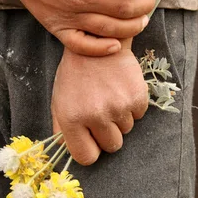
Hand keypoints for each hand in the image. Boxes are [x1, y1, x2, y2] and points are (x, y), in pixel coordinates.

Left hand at [51, 45, 148, 164]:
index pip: (87, 157)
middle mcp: (95, 115)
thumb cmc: (75, 73)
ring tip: (110, 95)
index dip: (90, 150)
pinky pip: (138, 115)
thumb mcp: (59, 99)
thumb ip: (61, 128)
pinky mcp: (136, 97)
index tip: (91, 140)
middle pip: (111, 146)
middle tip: (102, 113)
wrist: (97, 40)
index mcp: (72, 119)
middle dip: (107, 134)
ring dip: (120, 118)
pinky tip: (121, 89)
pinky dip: (132, 106)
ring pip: (126, 130)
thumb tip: (67, 151)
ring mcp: (118, 106)